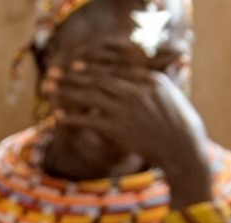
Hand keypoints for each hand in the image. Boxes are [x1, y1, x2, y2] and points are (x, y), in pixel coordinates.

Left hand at [50, 44, 211, 190]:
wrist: (182, 146)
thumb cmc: (177, 124)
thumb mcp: (169, 97)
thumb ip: (150, 87)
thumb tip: (137, 84)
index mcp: (149, 79)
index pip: (115, 71)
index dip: (93, 69)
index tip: (77, 66)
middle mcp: (136, 89)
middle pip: (98, 79)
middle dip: (72, 76)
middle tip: (54, 72)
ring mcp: (126, 107)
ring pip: (90, 96)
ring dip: (66, 91)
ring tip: (48, 88)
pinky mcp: (118, 126)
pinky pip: (89, 119)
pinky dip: (71, 117)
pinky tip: (56, 116)